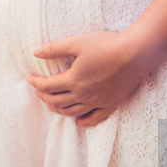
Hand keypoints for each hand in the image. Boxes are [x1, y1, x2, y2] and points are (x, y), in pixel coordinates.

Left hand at [27, 31, 153, 126]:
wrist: (136, 54)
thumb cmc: (106, 45)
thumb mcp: (77, 43)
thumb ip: (54, 49)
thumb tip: (34, 51)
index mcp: (73, 80)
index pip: (48, 86)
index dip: (36, 83)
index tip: (30, 79)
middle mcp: (83, 94)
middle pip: (58, 101)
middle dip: (45, 97)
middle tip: (38, 92)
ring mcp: (97, 101)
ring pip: (73, 111)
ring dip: (59, 109)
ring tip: (51, 106)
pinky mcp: (111, 103)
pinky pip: (95, 117)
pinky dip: (84, 121)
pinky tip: (78, 123)